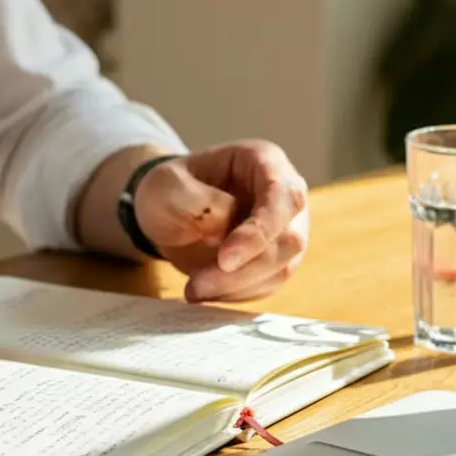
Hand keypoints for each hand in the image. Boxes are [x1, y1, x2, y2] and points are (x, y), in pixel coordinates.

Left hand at [132, 140, 308, 302]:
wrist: (169, 214)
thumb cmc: (170, 190)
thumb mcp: (166, 185)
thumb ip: (195, 201)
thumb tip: (227, 226)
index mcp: (264, 161)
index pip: (282, 196)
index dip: (259, 232)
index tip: (225, 260)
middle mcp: (285, 195)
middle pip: (289, 239)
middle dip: (244, 269)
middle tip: (197, 284)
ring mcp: (286, 230)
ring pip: (281, 269)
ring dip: (236, 286)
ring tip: (193, 289)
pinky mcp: (277, 261)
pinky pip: (267, 285)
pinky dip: (235, 294)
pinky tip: (205, 289)